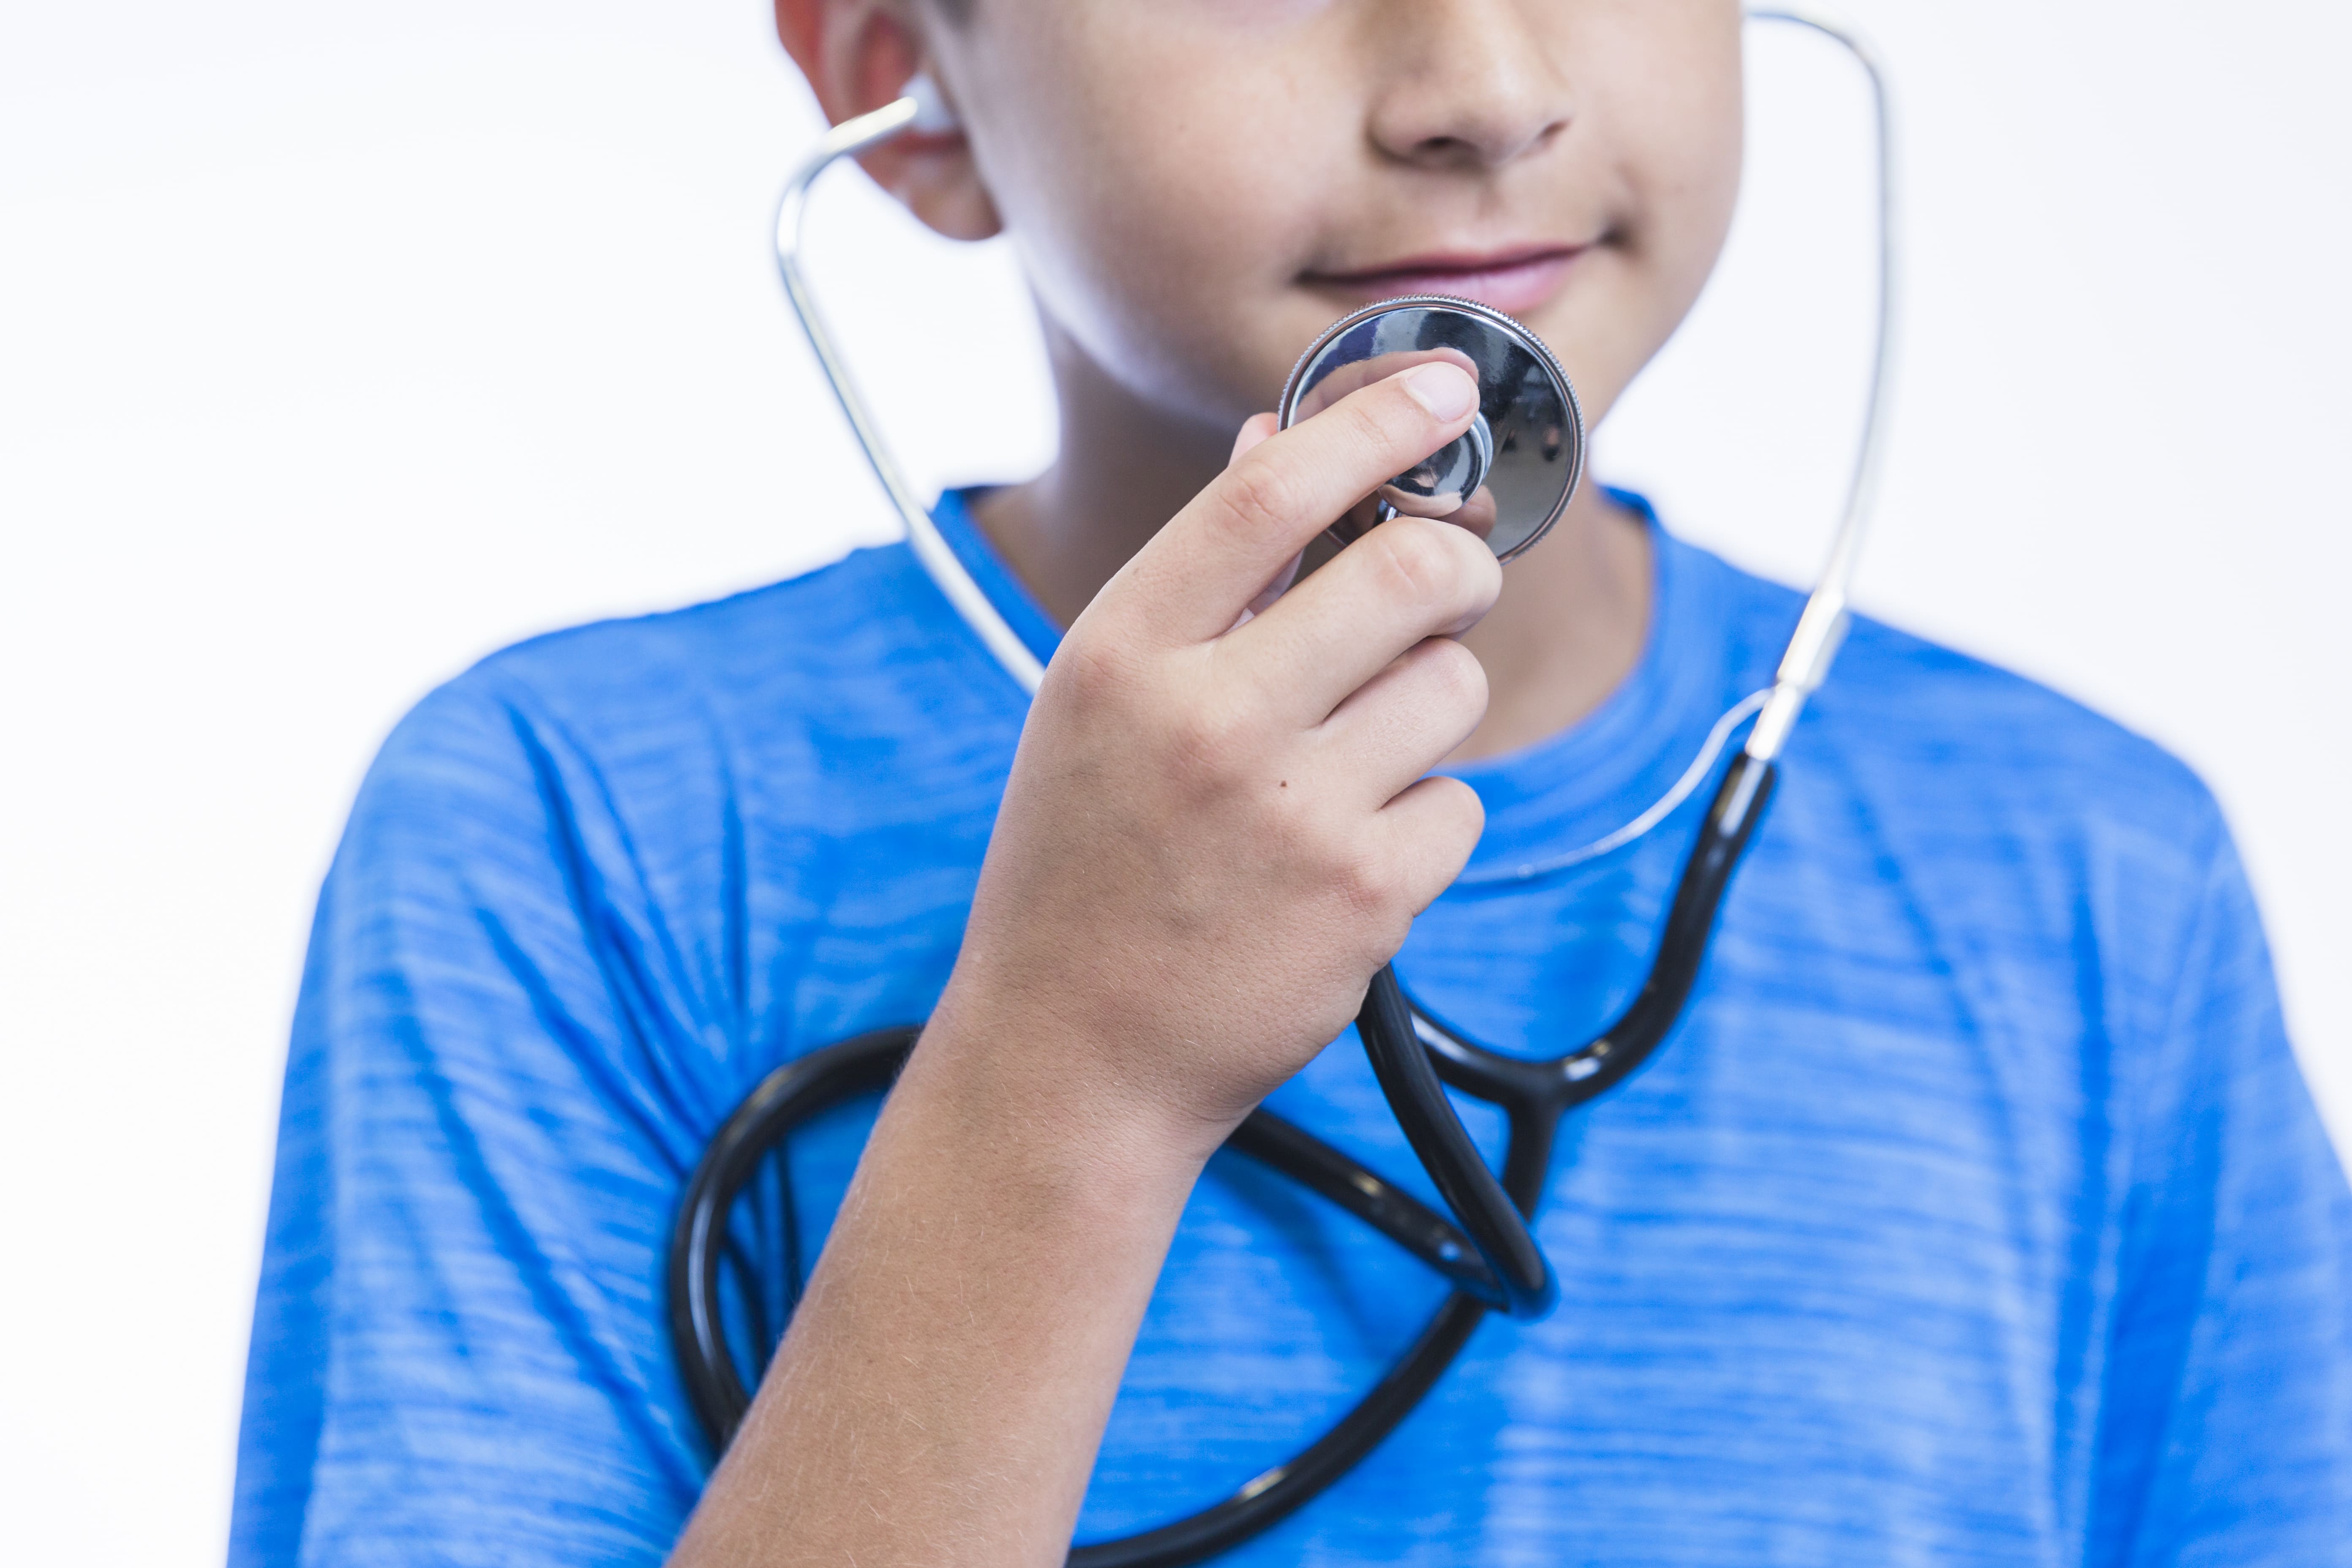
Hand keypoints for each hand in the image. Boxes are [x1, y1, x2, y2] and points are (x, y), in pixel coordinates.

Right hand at [930, 360, 1499, 1154]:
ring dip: (1427, 710)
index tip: (1441, 388)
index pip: (1270, 487)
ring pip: (1453, 687)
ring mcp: (1292, 810)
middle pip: (1410, 570)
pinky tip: (1344, 859)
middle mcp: (1206, 719)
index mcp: (1123, 653)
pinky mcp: (1367, 896)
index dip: (1375, 418)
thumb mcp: (1100, 701)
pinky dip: (1422, 824)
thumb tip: (1282, 438)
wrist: (1072, 1057)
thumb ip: (1201, 573)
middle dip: (1452, 569)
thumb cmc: (1085, 864)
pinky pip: (1460, 804)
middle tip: (1440, 592)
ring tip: (1347, 765)